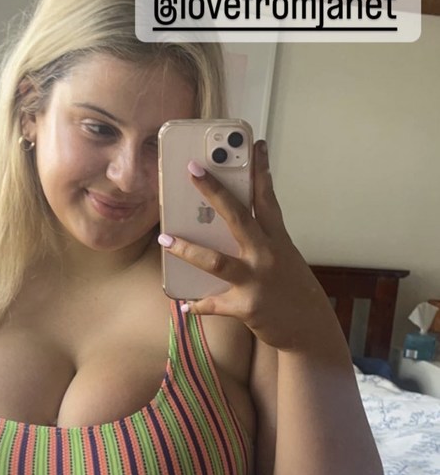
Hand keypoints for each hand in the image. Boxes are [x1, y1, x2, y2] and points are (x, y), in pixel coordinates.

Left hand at [160, 139, 333, 351]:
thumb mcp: (284, 259)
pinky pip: (214, 304)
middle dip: (214, 192)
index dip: (260, 171)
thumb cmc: (292, 291)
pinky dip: (198, 305)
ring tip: (165, 240)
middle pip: (237, 217)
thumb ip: (262, 242)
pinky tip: (184, 304)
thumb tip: (228, 228)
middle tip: (192, 170)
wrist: (309, 329)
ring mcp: (256, 281)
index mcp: (278, 240)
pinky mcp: (247, 306)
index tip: (253, 145)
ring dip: (187, 250)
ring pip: (215, 261)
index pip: (267, 199)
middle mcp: (267, 255)